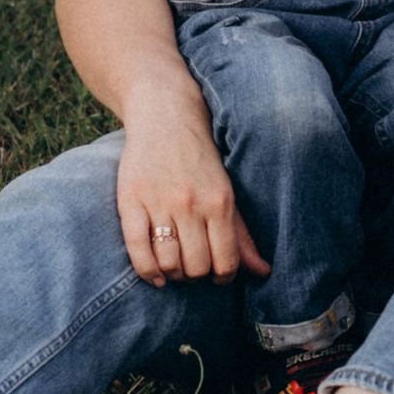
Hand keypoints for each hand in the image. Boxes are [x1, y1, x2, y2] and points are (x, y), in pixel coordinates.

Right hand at [116, 78, 265, 287]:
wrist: (165, 117)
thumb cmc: (200, 160)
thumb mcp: (226, 192)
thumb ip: (242, 235)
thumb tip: (263, 272)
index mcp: (219, 202)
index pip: (225, 261)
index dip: (223, 276)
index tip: (218, 274)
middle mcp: (190, 203)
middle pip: (196, 266)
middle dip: (197, 275)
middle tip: (195, 267)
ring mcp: (159, 202)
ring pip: (169, 261)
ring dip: (174, 274)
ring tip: (176, 267)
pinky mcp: (130, 200)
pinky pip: (137, 249)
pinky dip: (148, 271)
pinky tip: (157, 276)